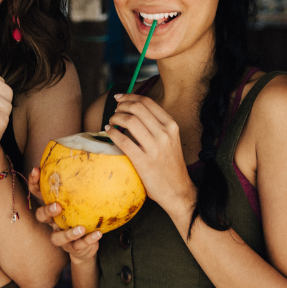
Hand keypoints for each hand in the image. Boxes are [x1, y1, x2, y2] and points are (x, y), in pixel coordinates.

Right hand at [28, 167, 101, 263]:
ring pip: (56, 238)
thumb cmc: (84, 215)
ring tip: (81, 228)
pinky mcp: (72, 249)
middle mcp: (52, 223)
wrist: (86, 246)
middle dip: (47, 211)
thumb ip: (85, 183)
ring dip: (68, 233)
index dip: (34, 182)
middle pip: (41, 217)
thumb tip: (98, 154)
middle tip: (58, 206)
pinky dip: (88, 240)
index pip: (38, 193)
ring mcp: (60, 237)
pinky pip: (78, 246)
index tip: (37, 169)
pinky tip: (98, 233)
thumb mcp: (82, 199)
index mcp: (52, 207)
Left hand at [104, 93, 195, 217]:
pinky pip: (123, 141)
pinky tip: (108, 132)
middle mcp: (164, 133)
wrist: (178, 190)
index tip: (120, 98)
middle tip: (115, 110)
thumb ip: (157, 126)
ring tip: (111, 122)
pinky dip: (112, 133)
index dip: (130, 96)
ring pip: (130, 120)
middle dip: (121, 105)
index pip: (147, 102)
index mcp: (171, 125)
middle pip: (137, 108)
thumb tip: (134, 112)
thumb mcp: (170, 140)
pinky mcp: (143, 161)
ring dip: (115, 118)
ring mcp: (154, 147)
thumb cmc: (170, 166)